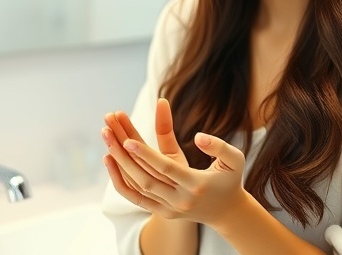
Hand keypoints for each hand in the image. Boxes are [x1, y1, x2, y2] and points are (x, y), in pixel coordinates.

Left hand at [102, 99, 246, 226]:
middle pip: (145, 176)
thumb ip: (219, 146)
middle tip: (108, 130)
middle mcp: (179, 199)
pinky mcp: (160, 211)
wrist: (226, 211)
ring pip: (137, 185)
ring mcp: (168, 208)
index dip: (146, 155)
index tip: (128, 140)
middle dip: (124, 153)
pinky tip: (109, 159)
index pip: (166, 169)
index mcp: (196, 184)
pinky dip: (119, 180)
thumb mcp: (234, 160)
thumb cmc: (230, 180)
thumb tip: (198, 136)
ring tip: (106, 136)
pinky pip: (134, 196)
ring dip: (119, 162)